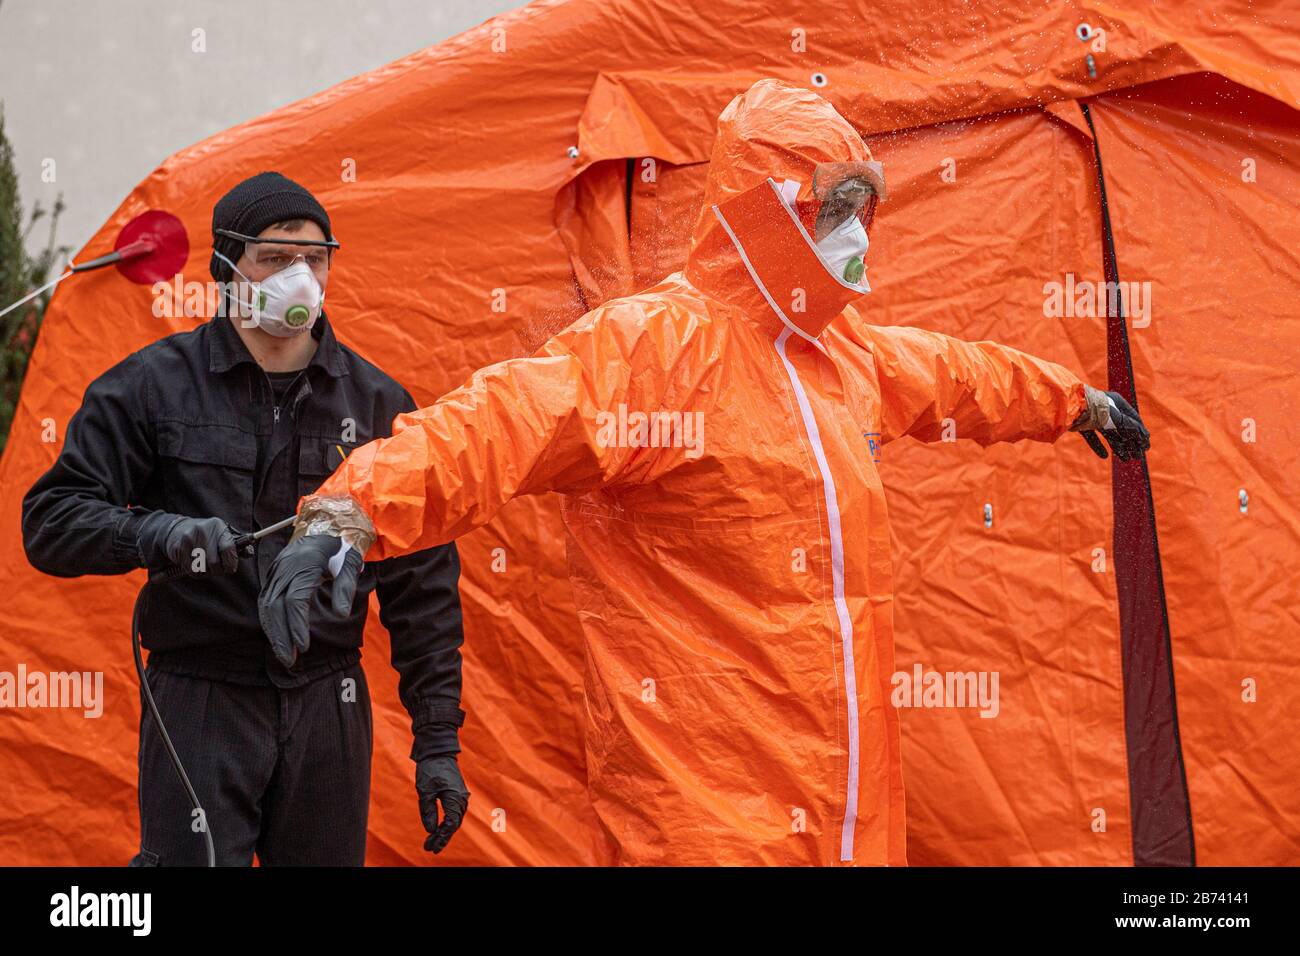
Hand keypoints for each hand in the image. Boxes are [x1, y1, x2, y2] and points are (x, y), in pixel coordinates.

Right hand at [163, 516, 239, 575]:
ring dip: (206, 572)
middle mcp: (203, 530)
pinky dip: (195, 572)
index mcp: (218, 526)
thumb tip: (250, 553)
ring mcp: (189, 538)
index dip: (231, 562)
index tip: (231, 568)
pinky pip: (190, 569)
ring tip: (206, 566)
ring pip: (202, 568)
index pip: (228, 548)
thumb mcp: (223, 535)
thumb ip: (238, 545)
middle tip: (217, 568)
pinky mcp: (178, 547)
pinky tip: (195, 565)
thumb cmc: (207, 535)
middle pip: (214, 562)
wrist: (177, 530)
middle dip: (218, 570)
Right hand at [257, 534, 360, 667]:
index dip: (297, 625)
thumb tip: (341, 614)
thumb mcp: (350, 564)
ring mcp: (276, 570)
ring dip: (273, 632)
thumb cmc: (341, 546)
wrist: (325, 524)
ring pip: (266, 605)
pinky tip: (279, 638)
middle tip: (290, 660)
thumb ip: (345, 588)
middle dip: (281, 636)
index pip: (295, 600)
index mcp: (304, 564)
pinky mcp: (273, 575)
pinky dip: (270, 621)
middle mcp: (285, 567)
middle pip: (275, 606)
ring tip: (285, 655)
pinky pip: (265, 600)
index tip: (304, 647)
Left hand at [416, 755, 468, 853]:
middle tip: (430, 848)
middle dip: (442, 837)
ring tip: (432, 841)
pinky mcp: (457, 793)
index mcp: (455, 798)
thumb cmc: (431, 769)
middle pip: (454, 824)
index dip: (441, 837)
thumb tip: (431, 830)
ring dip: (444, 831)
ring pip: (455, 819)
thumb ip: (428, 811)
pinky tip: (438, 828)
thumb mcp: (425, 791)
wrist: (439, 751)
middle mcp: (461, 798)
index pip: (450, 824)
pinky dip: (446, 822)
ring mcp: (461, 796)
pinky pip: (454, 812)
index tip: (432, 847)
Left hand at [1076, 388, 1149, 460]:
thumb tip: (1144, 436)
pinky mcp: (1082, 425)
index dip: (1141, 433)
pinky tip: (1104, 456)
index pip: (1133, 419)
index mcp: (1116, 402)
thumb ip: (1131, 428)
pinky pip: (1093, 437)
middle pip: (1122, 428)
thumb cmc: (1097, 410)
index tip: (1146, 446)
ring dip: (1118, 447)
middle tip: (1138, 457)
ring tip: (1127, 460)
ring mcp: (1093, 417)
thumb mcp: (1118, 419)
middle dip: (1131, 443)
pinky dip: (1098, 446)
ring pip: (1109, 434)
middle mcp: (1106, 408)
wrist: (1070, 408)